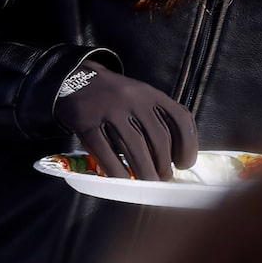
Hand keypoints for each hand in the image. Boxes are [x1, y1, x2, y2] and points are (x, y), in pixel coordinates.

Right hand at [54, 62, 197, 179]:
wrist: (74, 80)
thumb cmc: (114, 96)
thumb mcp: (140, 96)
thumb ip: (157, 116)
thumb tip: (173, 154)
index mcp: (150, 94)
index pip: (179, 119)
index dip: (187, 145)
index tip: (184, 164)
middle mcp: (133, 100)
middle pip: (158, 138)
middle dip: (163, 164)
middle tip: (163, 178)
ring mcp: (108, 112)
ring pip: (134, 147)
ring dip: (144, 170)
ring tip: (147, 182)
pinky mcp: (86, 124)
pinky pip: (105, 152)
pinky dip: (116, 170)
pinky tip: (123, 180)